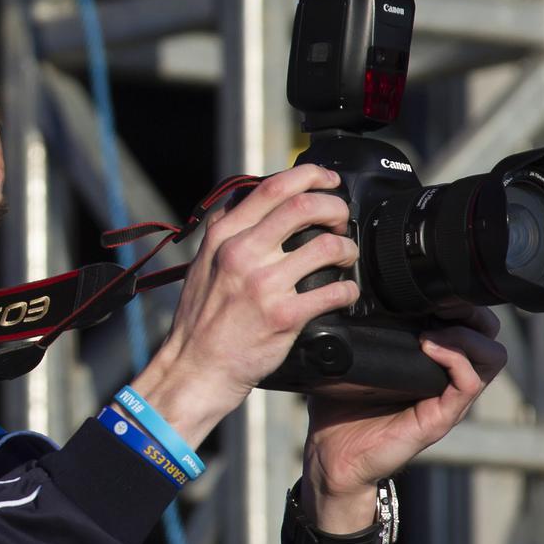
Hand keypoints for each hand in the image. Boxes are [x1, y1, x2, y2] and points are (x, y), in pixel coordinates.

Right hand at [129, 165, 361, 447]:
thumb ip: (225, 229)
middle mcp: (242, 253)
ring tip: (345, 257)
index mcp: (224, 235)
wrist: (195, 368)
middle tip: (342, 220)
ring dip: (346, 248)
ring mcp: (263, 285)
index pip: (273, 187)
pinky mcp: (283, 316)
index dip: (310, 175)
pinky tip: (345, 293)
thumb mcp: (203, 263)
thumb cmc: (200, 320)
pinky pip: (333, 292)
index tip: (328, 180)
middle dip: (335, 207)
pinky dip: (348, 289)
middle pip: (304, 206)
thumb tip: (246, 198)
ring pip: (326, 246)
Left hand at [298, 305, 506, 543]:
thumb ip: (357, 328)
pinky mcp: (441, 418)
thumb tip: (341, 292)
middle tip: (442, 303)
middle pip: (490, 335)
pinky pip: (470, 383)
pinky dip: (456, 357)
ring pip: (492, 357)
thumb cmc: (339, 408)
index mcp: (430, 362)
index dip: (460, 301)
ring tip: (436, 328)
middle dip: (473, 312)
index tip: (433, 286)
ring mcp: (448, 399)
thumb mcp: (350, 357)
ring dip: (467, 334)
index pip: (468, 323)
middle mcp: (446, 379)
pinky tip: (429, 346)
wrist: (332, 455)